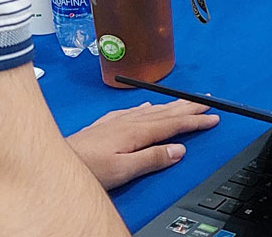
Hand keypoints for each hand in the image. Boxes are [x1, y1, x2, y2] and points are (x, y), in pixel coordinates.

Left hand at [66, 100, 219, 190]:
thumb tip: (179, 150)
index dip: (195, 121)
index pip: (173, 124)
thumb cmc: (88, 168)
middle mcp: (129, 121)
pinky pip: (134, 111)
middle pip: (166, 112)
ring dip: (171, 105)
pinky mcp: (106, 124)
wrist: (58, 160)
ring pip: (152, 109)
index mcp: (137, 131)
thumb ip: (152, 159)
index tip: (213, 118)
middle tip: (207, 102)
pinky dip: (147, 107)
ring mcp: (117, 121)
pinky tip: (147, 106)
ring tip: (185, 101)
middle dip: (188, 107)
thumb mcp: (124, 169)